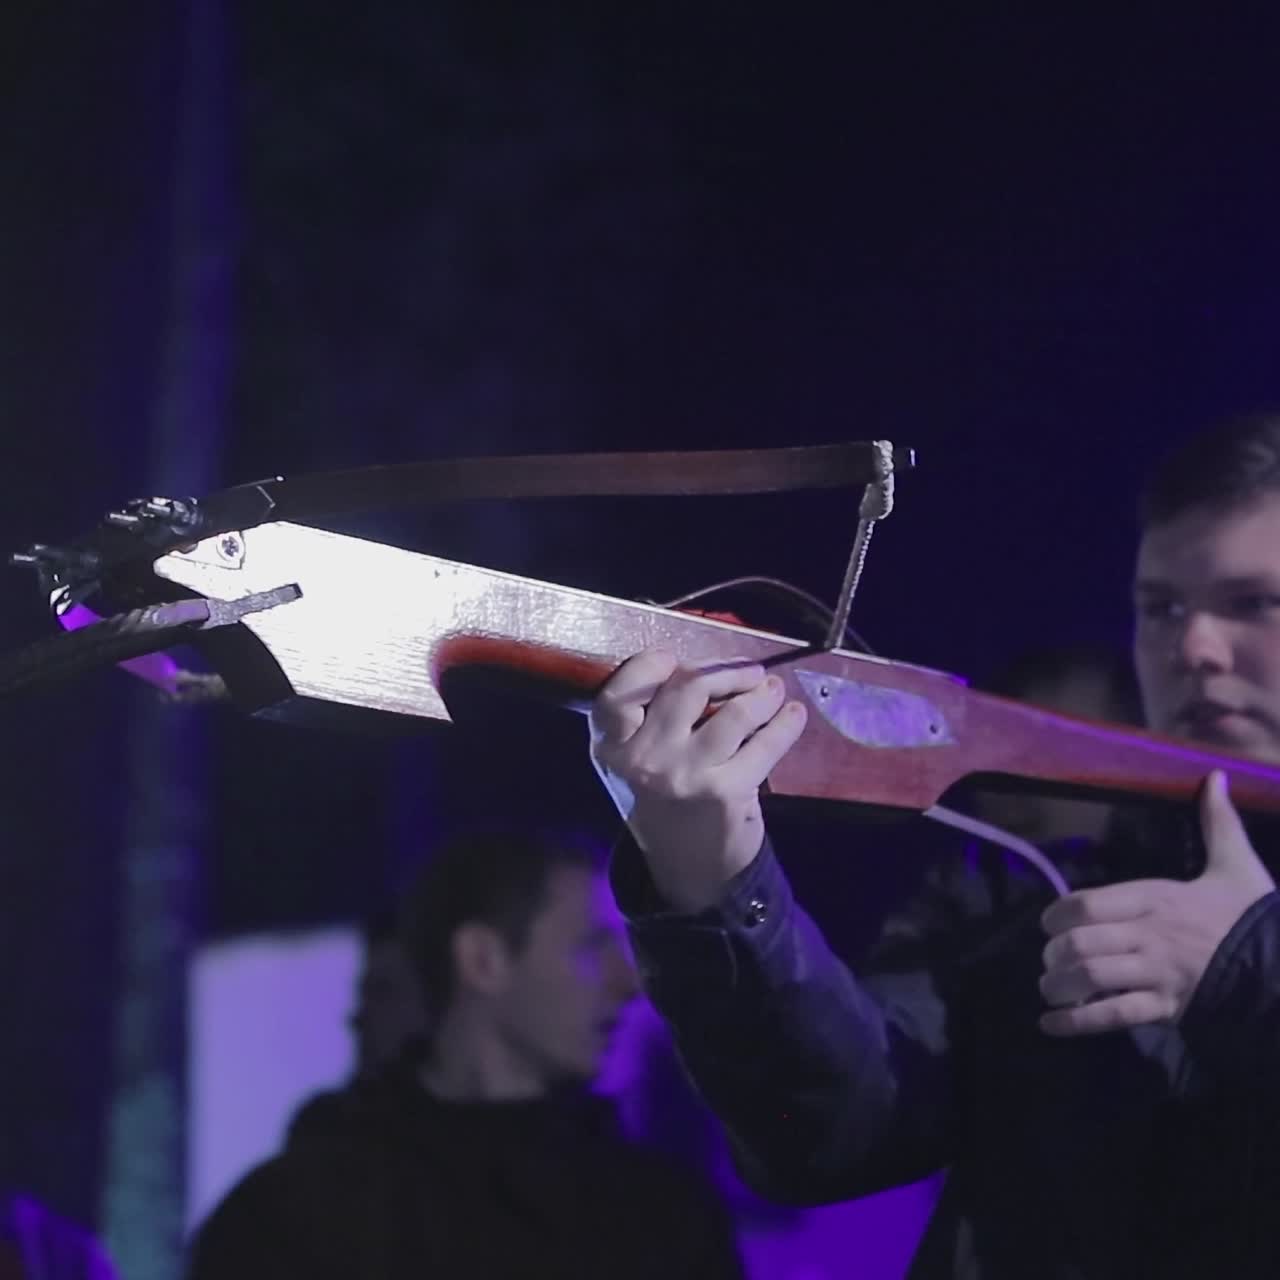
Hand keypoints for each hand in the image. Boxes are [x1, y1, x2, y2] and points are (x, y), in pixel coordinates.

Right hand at [590, 649, 807, 911]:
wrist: (687, 869)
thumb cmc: (663, 803)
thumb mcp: (634, 764)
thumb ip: (649, 719)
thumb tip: (705, 668)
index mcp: (611, 748)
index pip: (619, 693)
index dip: (646, 666)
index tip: (673, 660)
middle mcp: (641, 759)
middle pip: (688, 688)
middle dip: (727, 671)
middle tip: (749, 672)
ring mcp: (684, 775)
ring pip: (734, 713)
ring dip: (762, 695)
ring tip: (774, 690)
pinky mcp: (724, 791)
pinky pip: (764, 744)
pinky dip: (784, 725)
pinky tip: (793, 716)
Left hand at [1039, 771, 1274, 1035]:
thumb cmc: (1253, 915)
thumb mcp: (1236, 863)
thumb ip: (1217, 822)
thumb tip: (1216, 777)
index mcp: (1156, 898)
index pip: (1085, 904)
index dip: (1056, 917)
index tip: (1050, 926)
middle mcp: (1150, 935)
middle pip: (1078, 943)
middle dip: (1053, 955)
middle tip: (1051, 962)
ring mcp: (1158, 973)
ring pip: (1091, 979)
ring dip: (1059, 987)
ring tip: (1051, 990)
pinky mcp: (1168, 1008)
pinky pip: (1113, 1016)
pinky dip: (1075, 1023)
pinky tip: (1050, 1024)